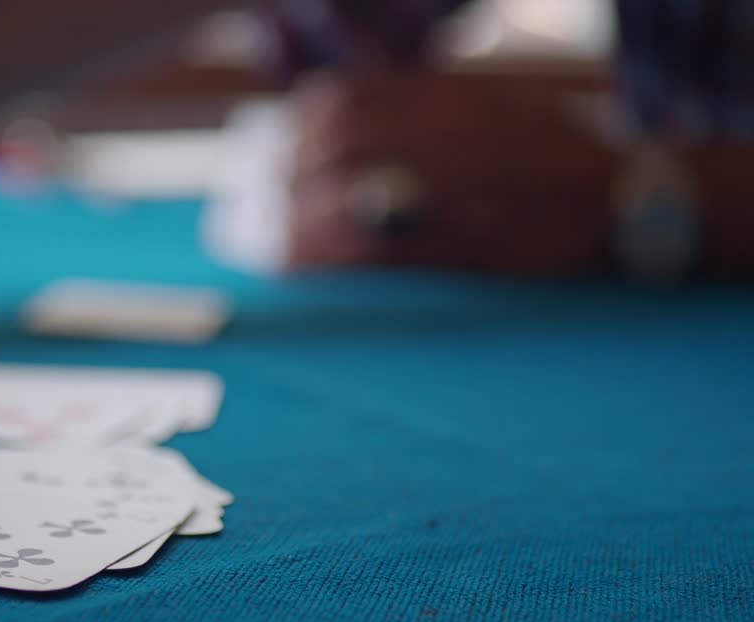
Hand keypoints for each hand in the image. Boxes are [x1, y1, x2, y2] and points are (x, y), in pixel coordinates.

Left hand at [288, 71, 618, 274]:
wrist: (615, 201)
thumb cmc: (547, 151)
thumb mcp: (485, 101)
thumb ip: (418, 102)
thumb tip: (337, 114)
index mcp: (443, 97)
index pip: (344, 100)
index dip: (301, 124)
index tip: (284, 143)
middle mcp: (437, 138)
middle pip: (331, 151)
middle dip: (288, 175)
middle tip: (266, 199)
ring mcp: (442, 193)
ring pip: (338, 203)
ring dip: (292, 221)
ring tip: (272, 240)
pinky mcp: (451, 248)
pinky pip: (365, 253)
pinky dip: (321, 258)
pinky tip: (295, 264)